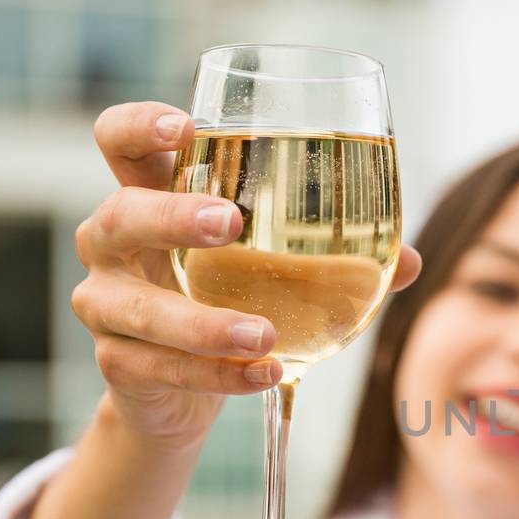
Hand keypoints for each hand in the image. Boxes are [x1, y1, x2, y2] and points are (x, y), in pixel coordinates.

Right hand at [73, 101, 422, 449]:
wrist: (185, 393)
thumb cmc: (232, 299)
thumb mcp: (277, 269)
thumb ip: (339, 256)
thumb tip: (411, 260)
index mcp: (150, 197)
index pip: (119, 141)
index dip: (140, 126)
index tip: (185, 126)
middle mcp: (114, 244)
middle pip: (119, 214)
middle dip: (172, 215)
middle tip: (231, 223)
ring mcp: (106, 304)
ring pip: (138, 307)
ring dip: (203, 321)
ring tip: (264, 334)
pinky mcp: (118, 363)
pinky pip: (161, 367)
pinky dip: (219, 374)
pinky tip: (265, 374)